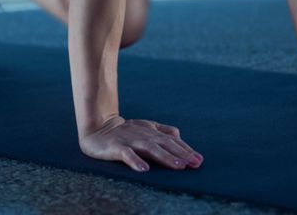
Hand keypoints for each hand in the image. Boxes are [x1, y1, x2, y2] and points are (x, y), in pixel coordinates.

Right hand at [79, 115, 203, 172]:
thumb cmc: (124, 130)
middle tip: (195, 163)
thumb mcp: (145, 127)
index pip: (172, 141)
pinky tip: (144, 169)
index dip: (186, 150)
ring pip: (151, 149)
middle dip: (181, 154)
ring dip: (165, 157)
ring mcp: (130, 141)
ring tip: (178, 166)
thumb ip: (162, 131)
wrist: (97, 127)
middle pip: (165, 145)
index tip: (199, 160)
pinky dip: (135, 161)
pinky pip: (126, 154)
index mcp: (152, 132)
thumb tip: (179, 136)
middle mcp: (144, 135)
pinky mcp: (116, 147)